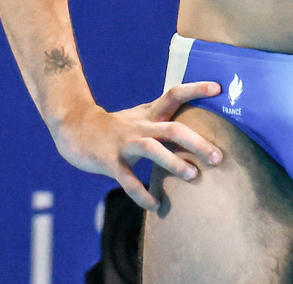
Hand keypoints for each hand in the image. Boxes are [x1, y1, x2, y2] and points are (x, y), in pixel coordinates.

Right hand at [50, 81, 227, 205]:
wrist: (74, 128)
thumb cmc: (114, 127)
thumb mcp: (139, 117)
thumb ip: (161, 119)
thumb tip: (191, 126)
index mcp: (148, 114)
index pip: (174, 94)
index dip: (195, 89)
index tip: (218, 87)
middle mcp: (140, 126)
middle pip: (172, 128)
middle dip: (197, 142)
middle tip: (218, 157)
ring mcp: (124, 143)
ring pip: (152, 150)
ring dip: (173, 163)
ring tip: (193, 176)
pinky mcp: (110, 162)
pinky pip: (128, 180)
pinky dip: (142, 194)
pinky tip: (155, 205)